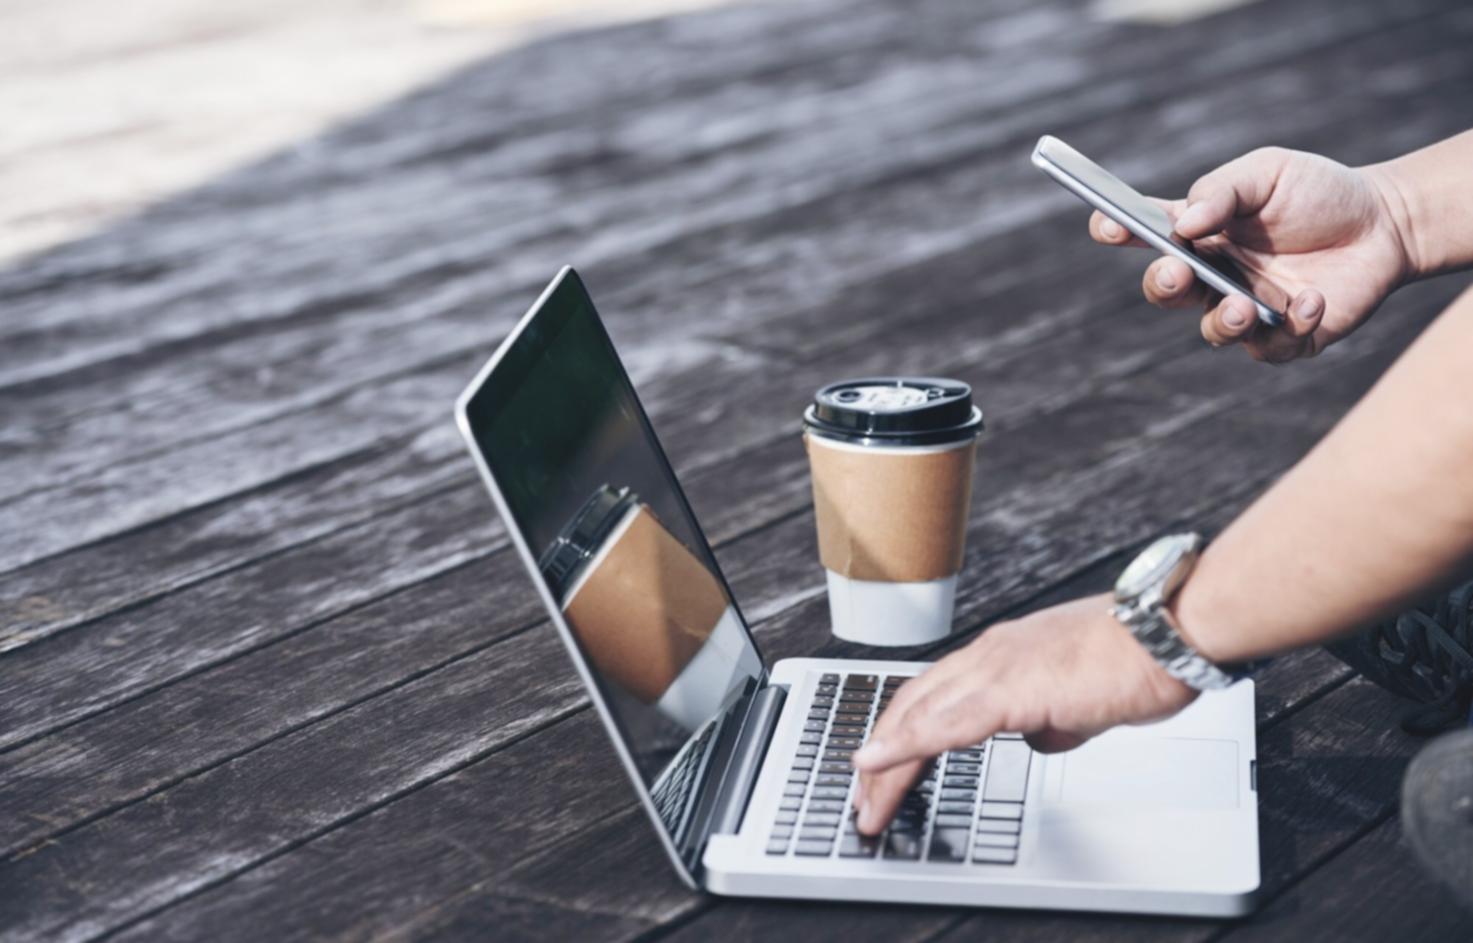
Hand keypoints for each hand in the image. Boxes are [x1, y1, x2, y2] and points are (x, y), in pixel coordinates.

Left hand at [850, 594, 1196, 834]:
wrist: (1171, 631)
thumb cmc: (1138, 657)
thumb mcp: (1080, 701)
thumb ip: (1049, 719)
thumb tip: (1038, 737)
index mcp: (1001, 654)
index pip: (932, 697)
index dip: (900, 733)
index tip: (881, 768)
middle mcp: (988, 655)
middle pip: (911, 706)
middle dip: (881, 756)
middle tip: (863, 798)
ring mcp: (995, 667)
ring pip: (918, 716)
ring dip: (885, 762)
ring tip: (867, 802)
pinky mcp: (1011, 688)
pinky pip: (944, 723)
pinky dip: (906, 744)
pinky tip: (879, 762)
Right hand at [1090, 147, 1413, 362]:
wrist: (1387, 223)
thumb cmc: (1319, 192)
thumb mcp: (1269, 172)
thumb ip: (1224, 190)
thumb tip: (1185, 224)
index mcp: (1198, 232)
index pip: (1143, 233)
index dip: (1117, 230)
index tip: (1109, 226)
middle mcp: (1213, 275)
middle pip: (1167, 290)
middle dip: (1163, 284)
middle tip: (1179, 272)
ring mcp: (1246, 309)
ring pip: (1212, 330)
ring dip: (1221, 321)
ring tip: (1244, 307)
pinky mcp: (1286, 338)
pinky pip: (1272, 347)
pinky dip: (1290, 328)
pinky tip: (1312, 301)